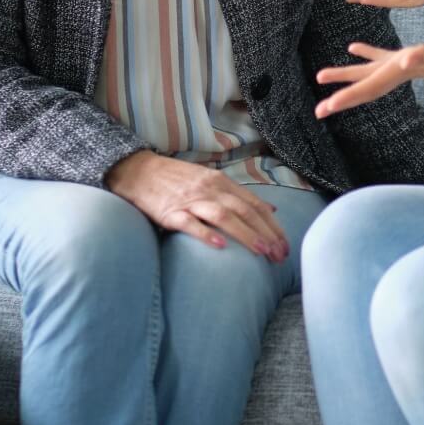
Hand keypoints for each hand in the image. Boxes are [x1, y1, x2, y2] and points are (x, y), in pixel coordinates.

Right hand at [105, 152, 290, 260]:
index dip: (272, 225)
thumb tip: (269, 209)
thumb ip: (237, 194)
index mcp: (221, 183)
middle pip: (243, 211)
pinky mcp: (170, 212)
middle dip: (265, 233)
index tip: (285, 243)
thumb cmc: (175, 179)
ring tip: (261, 251)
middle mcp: (209, 190)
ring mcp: (190, 200)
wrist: (138, 170)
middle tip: (280, 254)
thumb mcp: (210, 180)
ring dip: (244, 234)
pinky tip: (220, 247)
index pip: (254, 204)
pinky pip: (190, 223)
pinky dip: (206, 234)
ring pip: (223, 216)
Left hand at [314, 34, 423, 117]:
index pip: (370, 88)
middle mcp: (400, 71)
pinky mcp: (412, 56)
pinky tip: (354, 48)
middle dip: (341, 96)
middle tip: (318, 110)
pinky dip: (367, 53)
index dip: (347, 97)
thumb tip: (405, 60)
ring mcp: (405, 65)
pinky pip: (383, 56)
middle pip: (365, 87)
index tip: (326, 108)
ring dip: (347, 75)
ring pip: (370, 73)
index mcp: (404, 71)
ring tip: (322, 76)